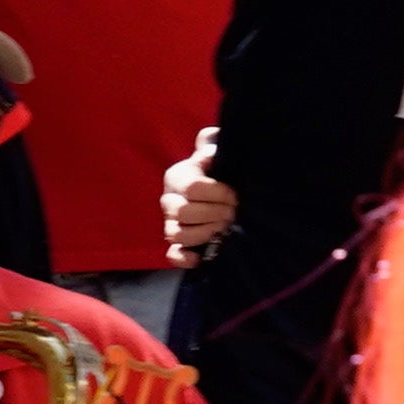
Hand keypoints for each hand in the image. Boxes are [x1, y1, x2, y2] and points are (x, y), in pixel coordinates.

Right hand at [164, 128, 235, 262]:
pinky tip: (200, 257)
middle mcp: (169, 200)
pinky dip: (184, 258)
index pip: (193, 187)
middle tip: (232, 212)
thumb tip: (210, 152)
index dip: (217, 193)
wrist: (216, 185)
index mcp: (176, 177)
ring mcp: (171, 223)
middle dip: (213, 214)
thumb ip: (211, 145)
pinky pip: (172, 255)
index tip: (234, 195)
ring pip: (177, 234)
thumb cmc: (217, 169)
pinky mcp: (176, 243)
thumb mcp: (215, 151)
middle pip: (184, 212)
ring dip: (203, 234)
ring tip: (222, 228)